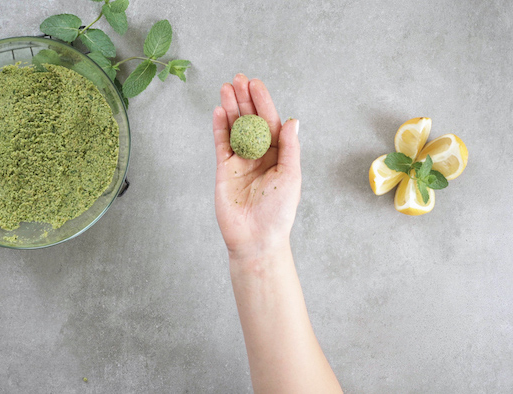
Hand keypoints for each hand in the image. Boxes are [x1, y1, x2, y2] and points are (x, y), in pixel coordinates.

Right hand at [212, 74, 300, 261]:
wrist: (256, 238)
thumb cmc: (278, 211)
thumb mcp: (291, 176)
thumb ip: (290, 148)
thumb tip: (292, 120)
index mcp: (279, 155)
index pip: (270, 122)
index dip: (263, 102)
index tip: (255, 84)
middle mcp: (260, 155)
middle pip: (250, 120)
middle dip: (245, 99)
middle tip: (237, 78)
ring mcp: (240, 161)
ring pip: (234, 128)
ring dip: (230, 108)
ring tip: (225, 88)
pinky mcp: (224, 170)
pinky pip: (221, 144)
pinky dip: (219, 128)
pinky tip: (219, 111)